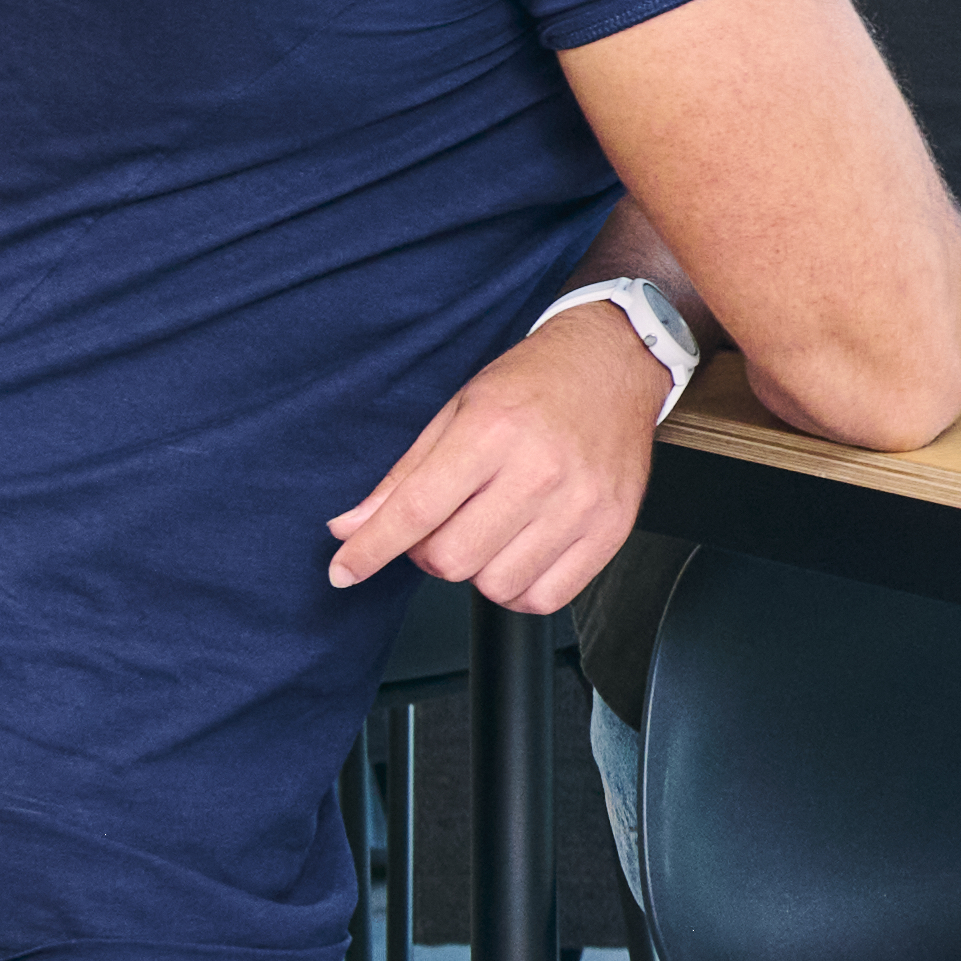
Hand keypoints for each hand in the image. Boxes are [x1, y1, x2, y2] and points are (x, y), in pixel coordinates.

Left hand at [327, 298, 673, 612]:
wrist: (616, 363)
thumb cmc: (535, 382)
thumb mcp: (457, 411)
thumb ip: (404, 476)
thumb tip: (350, 528)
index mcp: (494, 430)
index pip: (416, 511)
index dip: (370, 550)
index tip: (343, 571)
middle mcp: (541, 470)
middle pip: (451, 559)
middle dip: (429, 553)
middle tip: (443, 525)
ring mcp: (582, 503)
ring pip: (496, 585)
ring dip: (477, 569)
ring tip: (489, 533)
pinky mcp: (612, 528)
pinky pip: (546, 598)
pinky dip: (519, 589)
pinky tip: (519, 554)